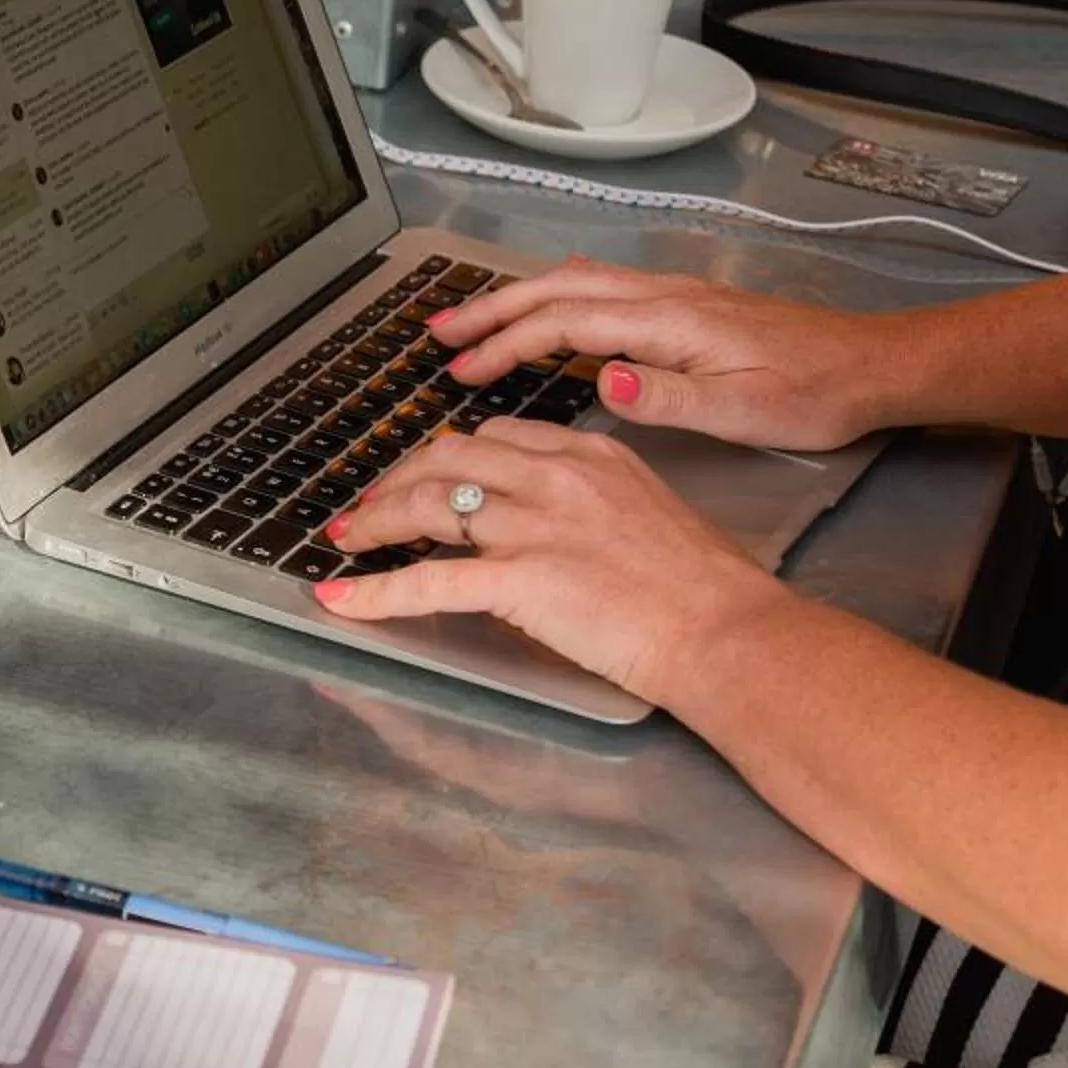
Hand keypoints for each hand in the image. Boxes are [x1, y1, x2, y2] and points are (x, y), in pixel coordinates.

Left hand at [314, 419, 793, 705]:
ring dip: (375, 521)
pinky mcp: (519, 580)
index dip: (445, 455)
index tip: (423, 474)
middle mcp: (555, 477)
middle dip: (397, 477)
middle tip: (370, 505)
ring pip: (427, 505)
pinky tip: (341, 597)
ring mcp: (534, 526)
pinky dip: (375, 591)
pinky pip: (428, 581)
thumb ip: (592, 501)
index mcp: (589, 455)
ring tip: (346, 538)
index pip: (495, 436)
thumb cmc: (703, 587)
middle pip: (447, 456)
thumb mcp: (648, 511)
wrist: (726, 630)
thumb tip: (551, 517)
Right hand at [429, 258, 899, 450]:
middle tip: (437, 332)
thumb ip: (671, 396)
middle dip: (491, 308)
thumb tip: (604, 382)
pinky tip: (543, 307)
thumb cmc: (813, 395)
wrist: (873, 366)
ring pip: (575, 283)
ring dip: (516, 298)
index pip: (565, 323)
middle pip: (557, 289)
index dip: (507, 345)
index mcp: (669, 321)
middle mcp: (663, 297)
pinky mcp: (683, 306)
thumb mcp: (745, 410)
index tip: (463, 371)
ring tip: (470, 319)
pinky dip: (553, 296)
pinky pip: (598, 288)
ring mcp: (673, 295)